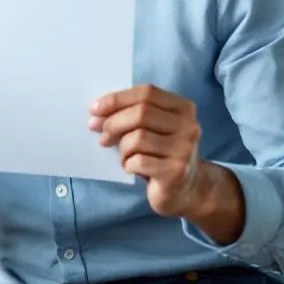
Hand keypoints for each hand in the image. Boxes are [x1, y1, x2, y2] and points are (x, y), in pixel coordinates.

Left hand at [89, 83, 202, 216]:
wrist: (185, 189)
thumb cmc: (161, 153)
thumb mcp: (152, 128)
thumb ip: (131, 115)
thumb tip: (96, 114)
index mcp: (183, 108)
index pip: (146, 93)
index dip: (117, 99)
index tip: (94, 109)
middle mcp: (189, 126)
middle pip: (141, 113)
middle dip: (113, 123)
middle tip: (101, 135)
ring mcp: (184, 150)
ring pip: (138, 138)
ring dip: (122, 148)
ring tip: (124, 156)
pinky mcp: (176, 172)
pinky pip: (139, 161)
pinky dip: (127, 164)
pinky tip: (131, 167)